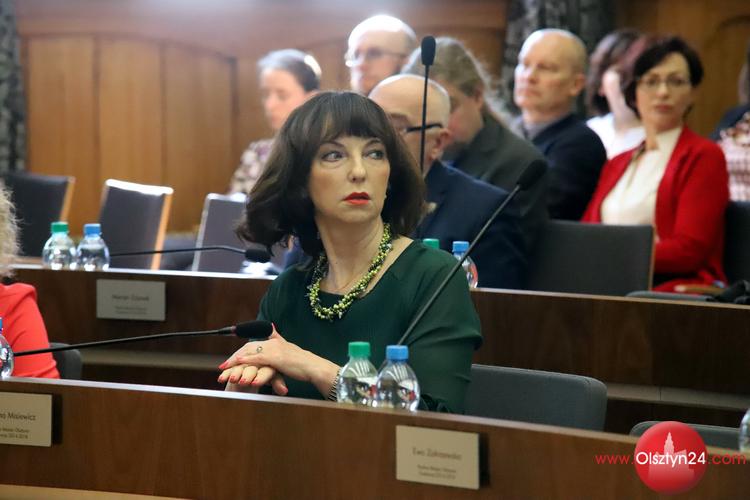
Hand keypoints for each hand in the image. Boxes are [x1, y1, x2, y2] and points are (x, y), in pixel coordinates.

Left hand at [218, 326, 338, 396]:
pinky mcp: (275, 356)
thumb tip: (272, 328)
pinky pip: (257, 357)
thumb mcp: (290, 351)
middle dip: (234, 357)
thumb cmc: (304, 364)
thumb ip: (279, 341)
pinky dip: (245, 360)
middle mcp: (273, 342)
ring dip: (235, 360)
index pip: (253, 346)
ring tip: (224, 368)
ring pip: (249, 352)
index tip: (230, 361)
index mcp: (276, 341)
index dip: (241, 353)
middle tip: (223, 366)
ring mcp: (274, 348)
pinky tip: (236, 364)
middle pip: (248, 348)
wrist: (314, 366)